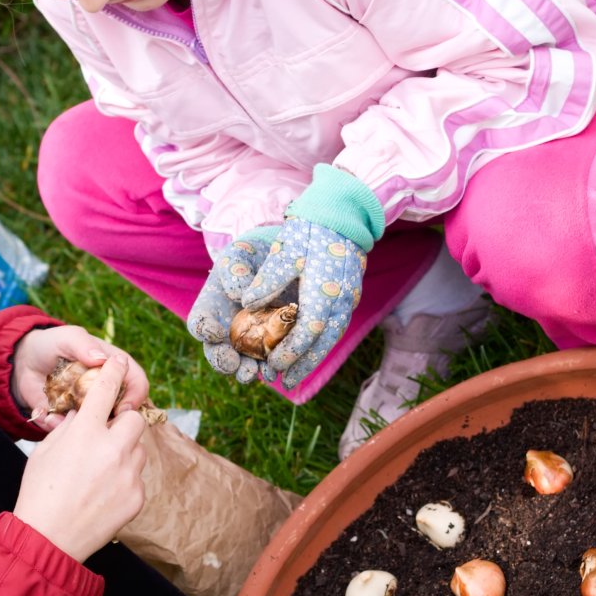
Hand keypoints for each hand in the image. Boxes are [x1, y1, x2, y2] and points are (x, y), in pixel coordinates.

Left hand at [12, 324, 148, 432]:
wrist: (24, 361)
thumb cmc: (52, 344)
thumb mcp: (67, 338)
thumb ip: (83, 344)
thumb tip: (103, 359)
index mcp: (113, 368)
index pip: (137, 383)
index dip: (135, 397)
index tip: (122, 408)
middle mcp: (106, 391)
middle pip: (124, 412)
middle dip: (111, 421)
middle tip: (93, 423)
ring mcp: (88, 407)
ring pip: (98, 426)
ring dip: (82, 427)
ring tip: (59, 418)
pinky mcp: (70, 419)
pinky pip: (70, 431)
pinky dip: (58, 426)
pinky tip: (45, 416)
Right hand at [13, 355, 146, 560]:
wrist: (49, 539)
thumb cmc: (39, 492)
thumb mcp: (45, 451)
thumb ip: (68, 428)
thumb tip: (82, 415)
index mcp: (86, 433)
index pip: (106, 390)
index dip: (114, 372)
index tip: (119, 364)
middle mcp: (112, 449)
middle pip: (135, 419)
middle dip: (124, 422)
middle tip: (108, 434)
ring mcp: (128, 474)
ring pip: (138, 449)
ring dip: (125, 452)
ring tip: (101, 471)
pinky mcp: (137, 496)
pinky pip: (137, 478)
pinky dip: (124, 480)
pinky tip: (103, 493)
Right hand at [186, 233, 274, 381]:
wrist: (276, 262)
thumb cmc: (250, 256)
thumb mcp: (239, 254)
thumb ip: (235, 272)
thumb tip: (241, 298)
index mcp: (209, 311)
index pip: (198, 325)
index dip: (203, 331)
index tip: (215, 331)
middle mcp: (224, 333)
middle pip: (216, 353)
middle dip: (222, 361)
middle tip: (232, 362)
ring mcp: (246, 343)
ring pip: (241, 365)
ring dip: (246, 372)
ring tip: (253, 373)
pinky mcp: (269, 347)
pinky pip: (266, 363)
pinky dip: (270, 368)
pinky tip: (276, 369)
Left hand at [241, 215, 366, 387]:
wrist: (342, 213)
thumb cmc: (309, 229)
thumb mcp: (285, 248)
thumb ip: (268, 277)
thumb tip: (247, 302)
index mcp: (323, 289)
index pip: (307, 329)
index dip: (291, 350)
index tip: (274, 364)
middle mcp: (340, 299)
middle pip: (323, 341)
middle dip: (304, 363)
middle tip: (286, 382)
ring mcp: (348, 299)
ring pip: (332, 337)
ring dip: (314, 358)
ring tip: (296, 375)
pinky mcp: (348, 297)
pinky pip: (335, 327)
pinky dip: (322, 343)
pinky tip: (309, 352)